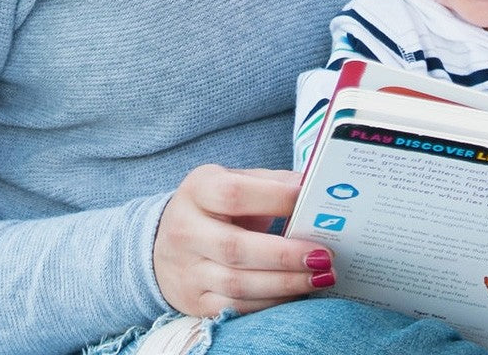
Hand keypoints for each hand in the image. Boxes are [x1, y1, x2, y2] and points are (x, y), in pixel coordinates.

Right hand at [153, 164, 334, 316]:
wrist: (163, 241)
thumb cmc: (212, 206)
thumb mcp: (231, 181)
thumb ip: (270, 183)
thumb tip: (313, 187)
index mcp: (197, 190)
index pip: (234, 194)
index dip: (274, 198)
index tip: (309, 201)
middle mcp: (185, 230)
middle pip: (235, 247)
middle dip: (285, 254)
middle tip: (324, 255)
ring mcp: (187, 270)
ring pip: (237, 284)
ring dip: (285, 283)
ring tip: (321, 276)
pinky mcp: (194, 302)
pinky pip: (236, 308)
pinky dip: (271, 301)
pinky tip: (296, 291)